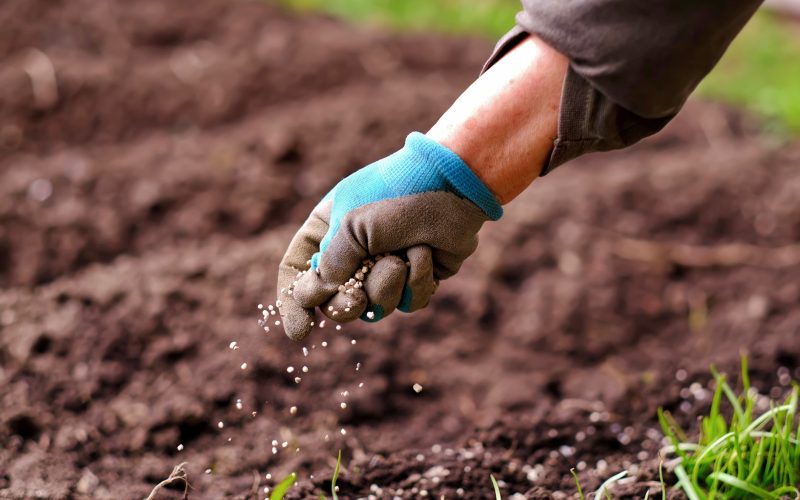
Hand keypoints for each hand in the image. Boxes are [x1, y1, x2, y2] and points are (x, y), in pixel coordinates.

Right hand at [277, 132, 501, 339]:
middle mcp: (353, 251)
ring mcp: (386, 266)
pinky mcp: (417, 278)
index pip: (297, 271)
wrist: (454, 185)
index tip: (301, 331)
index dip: (294, 304)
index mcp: (327, 230)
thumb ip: (330, 265)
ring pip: (374, 307)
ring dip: (387, 286)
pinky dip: (417, 281)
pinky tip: (426, 254)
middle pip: (334, 301)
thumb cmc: (397, 194)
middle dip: (346, 305)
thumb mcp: (351, 225)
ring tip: (402, 257)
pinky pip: (408, 303)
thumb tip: (314, 297)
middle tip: (355, 300)